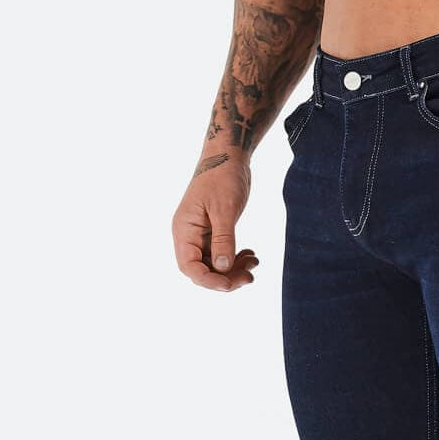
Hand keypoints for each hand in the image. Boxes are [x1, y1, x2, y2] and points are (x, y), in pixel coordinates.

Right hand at [173, 152, 258, 291]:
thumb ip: (223, 240)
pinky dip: (235, 258)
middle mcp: (189, 235)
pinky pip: (222, 253)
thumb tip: (223, 269)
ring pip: (214, 264)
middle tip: (250, 277)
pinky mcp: (213, 231)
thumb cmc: (222, 177)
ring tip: (254, 261)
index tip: (229, 284)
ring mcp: (201, 234)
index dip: (208, 280)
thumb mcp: (224, 209)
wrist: (228, 155)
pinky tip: (250, 254)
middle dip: (225, 277)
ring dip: (234, 268)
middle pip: (202, 270)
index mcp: (184, 230)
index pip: (189, 267)